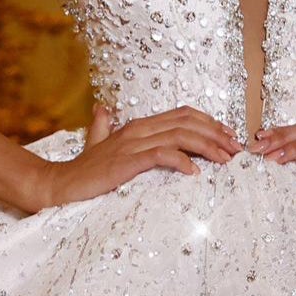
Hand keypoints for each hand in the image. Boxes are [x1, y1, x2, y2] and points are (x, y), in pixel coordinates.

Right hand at [16, 107, 238, 210]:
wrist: (59, 185)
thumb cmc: (83, 171)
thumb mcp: (98, 146)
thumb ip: (103, 128)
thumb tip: (103, 110)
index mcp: (138, 125)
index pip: (182, 115)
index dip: (210, 123)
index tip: (229, 137)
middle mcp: (138, 129)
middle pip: (187, 122)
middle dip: (216, 133)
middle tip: (236, 149)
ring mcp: (132, 144)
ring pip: (179, 136)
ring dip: (207, 147)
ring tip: (225, 160)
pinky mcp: (127, 162)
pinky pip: (161, 155)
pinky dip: (181, 161)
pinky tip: (196, 174)